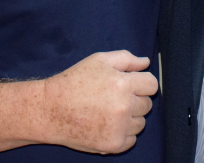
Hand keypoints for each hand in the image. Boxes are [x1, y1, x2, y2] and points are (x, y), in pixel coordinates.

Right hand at [42, 50, 157, 153]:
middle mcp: (124, 106)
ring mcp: (119, 127)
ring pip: (140, 123)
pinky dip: (122, 134)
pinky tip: (106, 125)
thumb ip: (126, 59)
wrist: (51, 110)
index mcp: (123, 84)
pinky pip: (131, 140)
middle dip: (135, 100)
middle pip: (147, 105)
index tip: (131, 85)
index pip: (152, 85)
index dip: (142, 83)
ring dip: (130, 118)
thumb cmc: (73, 82)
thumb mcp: (99, 61)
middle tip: (114, 98)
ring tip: (108, 112)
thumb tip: (146, 63)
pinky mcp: (113, 144)